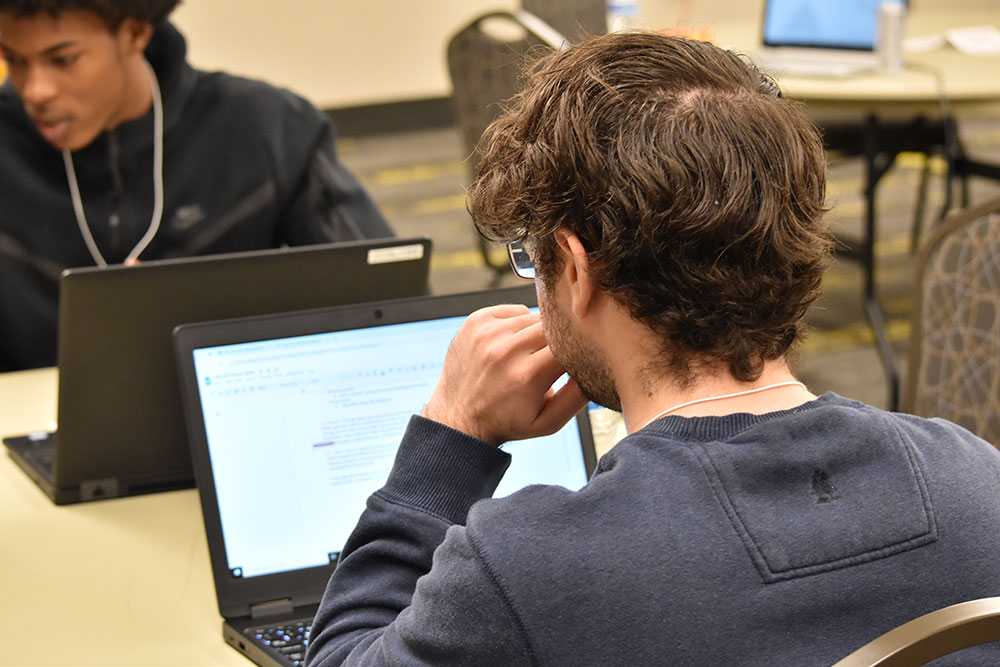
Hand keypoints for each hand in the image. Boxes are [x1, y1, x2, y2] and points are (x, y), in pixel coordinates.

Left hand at [421, 304, 587, 445]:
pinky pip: (513, 311)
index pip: (570, 345)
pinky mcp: (476, 322)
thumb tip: (596, 369)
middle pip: (554, 327)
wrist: (459, 417)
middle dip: (559, 340)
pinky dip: (518, 323)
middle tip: (551, 358)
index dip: (578, 348)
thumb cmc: (506, 421)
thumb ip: (577, 398)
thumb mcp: (548, 422)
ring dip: (538, 333)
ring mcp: (488, 333)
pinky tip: (512, 344)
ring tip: (529, 355)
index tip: (578, 356)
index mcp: (528, 376)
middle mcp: (506, 351)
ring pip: (534, 317)